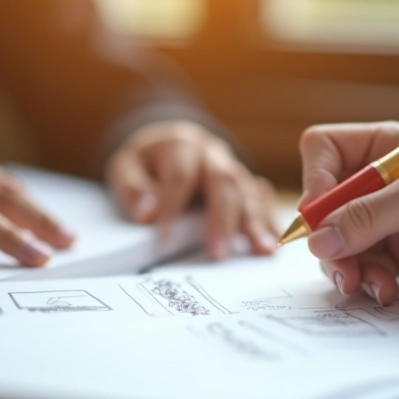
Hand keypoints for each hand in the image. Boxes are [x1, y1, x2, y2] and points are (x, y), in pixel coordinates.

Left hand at [105, 120, 278, 257]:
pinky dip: (268, 219)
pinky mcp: (244, 181)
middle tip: (218, 253)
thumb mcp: (125, 168)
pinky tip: (273, 241)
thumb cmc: (146, 163)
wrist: (167, 145)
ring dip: (255, 221)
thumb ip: (133, 190)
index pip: (179, 176)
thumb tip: (147, 214)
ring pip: (247, 190)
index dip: (172, 205)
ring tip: (261, 249)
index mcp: (180, 145)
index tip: (164, 239)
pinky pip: (260, 197)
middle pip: (223, 181)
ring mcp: (231, 166)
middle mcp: (211, 153)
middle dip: (223, 219)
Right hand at [298, 121, 398, 315]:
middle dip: (329, 238)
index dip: (315, 181)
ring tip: (371, 285)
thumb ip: (369, 214)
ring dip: (348, 266)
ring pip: (337, 240)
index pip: (324, 149)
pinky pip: (361, 265)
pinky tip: (389, 292)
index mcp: (390, 146)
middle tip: (342, 267)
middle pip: (324, 203)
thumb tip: (317, 239)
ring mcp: (390, 219)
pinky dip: (368, 281)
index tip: (319, 219)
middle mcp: (384, 180)